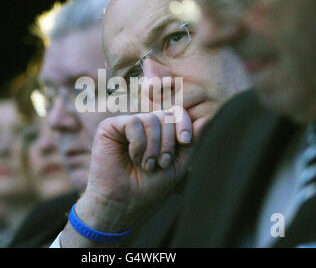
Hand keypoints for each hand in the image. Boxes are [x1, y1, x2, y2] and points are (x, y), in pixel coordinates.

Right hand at [77, 106, 207, 231]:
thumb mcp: (177, 165)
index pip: (176, 113)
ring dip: (153, 146)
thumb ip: (191, 143)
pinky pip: (133, 122)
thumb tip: (205, 120)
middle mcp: (143, 124)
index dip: (183, 123)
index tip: (185, 141)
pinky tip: (133, 158)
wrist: (124, 201)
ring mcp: (126, 124)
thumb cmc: (148, 185)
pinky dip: (138, 143)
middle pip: (165, 115)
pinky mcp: (110, 126)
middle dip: (168, 141)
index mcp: (159, 130)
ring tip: (147, 165)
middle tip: (162, 163)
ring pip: (150, 119)